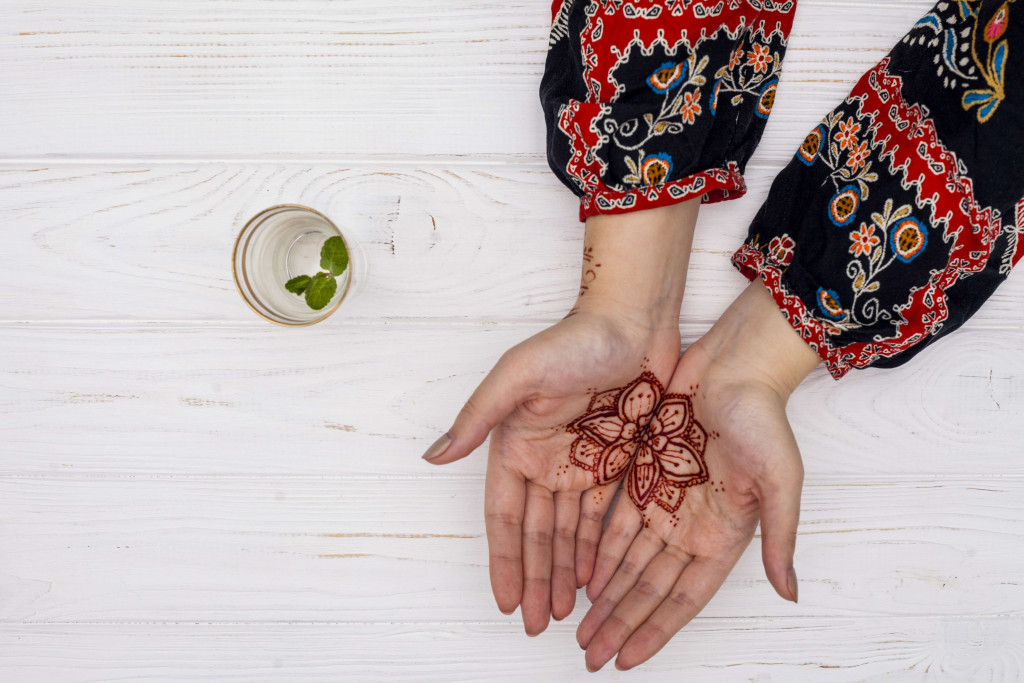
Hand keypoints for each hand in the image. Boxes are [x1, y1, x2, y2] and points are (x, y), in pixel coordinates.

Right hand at [422, 200, 700, 635]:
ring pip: (571, 531)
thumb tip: (433, 458)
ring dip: (566, 571)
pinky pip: (605, 514)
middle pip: (539, 533)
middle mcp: (546, 458)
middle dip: (537, 578)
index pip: (506, 516)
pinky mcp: (617, 460)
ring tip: (568, 613)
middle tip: (540, 624)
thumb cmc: (574, 340)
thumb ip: (477, 419)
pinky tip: (597, 577)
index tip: (508, 601)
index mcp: (518, 444)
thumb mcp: (518, 376)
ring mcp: (583, 461)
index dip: (505, 560)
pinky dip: (599, 547)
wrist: (635, 318)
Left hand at [576, 280, 821, 670]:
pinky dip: (598, 550)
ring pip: (628, 560)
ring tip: (578, 625)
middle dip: (619, 622)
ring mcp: (667, 500)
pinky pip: (615, 521)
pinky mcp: (644, 473)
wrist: (735, 363)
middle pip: (648, 587)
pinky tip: (581, 575)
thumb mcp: (780, 481)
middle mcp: (692, 525)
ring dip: (605, 594)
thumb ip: (778, 538)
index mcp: (723, 534)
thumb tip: (790, 594)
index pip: (682, 597)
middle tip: (589, 654)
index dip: (654, 630)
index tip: (625, 660)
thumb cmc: (763, 419)